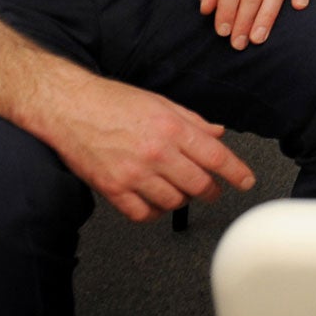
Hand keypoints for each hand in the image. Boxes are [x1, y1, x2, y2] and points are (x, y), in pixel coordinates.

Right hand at [36, 72, 254, 222]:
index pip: (216, 157)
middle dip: (212, 190)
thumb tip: (218, 133)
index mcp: (172, 128)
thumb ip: (193, 121)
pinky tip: (155, 202)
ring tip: (180, 191)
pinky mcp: (112, 189)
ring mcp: (133, 173)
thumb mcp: (161, 102)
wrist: (69, 106)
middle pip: (199, 185)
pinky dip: (154, 213)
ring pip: (174, 202)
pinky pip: (142, 214)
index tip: (246, 181)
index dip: (236, 172)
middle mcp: (156, 153)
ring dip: (183, 200)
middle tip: (213, 189)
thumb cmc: (112, 101)